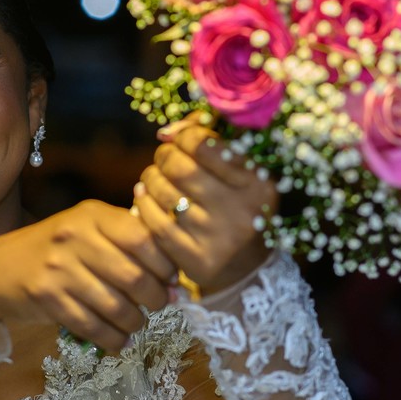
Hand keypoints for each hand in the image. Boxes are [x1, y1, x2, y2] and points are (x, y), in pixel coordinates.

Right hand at [0, 200, 175, 352]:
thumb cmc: (54, 249)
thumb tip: (173, 275)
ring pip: (115, 305)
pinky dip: (113, 339)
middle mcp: (75, 237)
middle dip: (155, 297)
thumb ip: (124, 240)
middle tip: (161, 305)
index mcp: (91, 215)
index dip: (164, 263)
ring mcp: (59, 269)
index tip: (172, 279)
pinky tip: (120, 341)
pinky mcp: (48, 298)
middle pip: (133, 276)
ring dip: (135, 321)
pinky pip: (92, 326)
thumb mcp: (85, 228)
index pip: (142, 237)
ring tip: (137, 323)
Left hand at [133, 114, 277, 295]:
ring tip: (155, 178)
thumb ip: (210, 140)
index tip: (179, 139)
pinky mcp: (196, 260)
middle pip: (180, 167)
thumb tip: (168, 131)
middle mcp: (241, 210)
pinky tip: (144, 197)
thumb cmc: (238, 207)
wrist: (248, 268)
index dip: (184, 135)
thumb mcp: (241, 172)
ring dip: (151, 178)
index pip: (204, 144)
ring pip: (164, 192)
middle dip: (164, 156)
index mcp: (257, 182)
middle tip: (164, 159)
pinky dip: (143, 204)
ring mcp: (218, 238)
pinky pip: (155, 222)